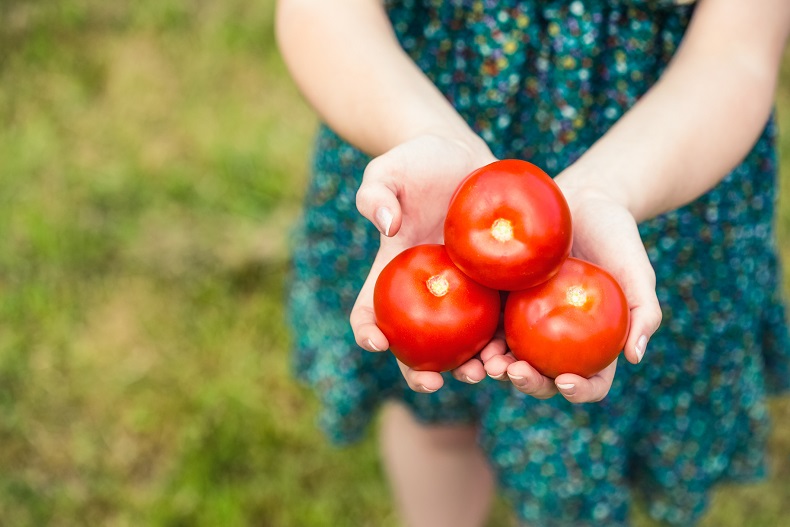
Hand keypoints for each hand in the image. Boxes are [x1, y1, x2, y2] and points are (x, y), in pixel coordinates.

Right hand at [350, 133, 497, 392]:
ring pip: (462, 344)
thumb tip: (387, 226)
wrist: (465, 156)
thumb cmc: (419, 161)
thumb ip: (376, 193)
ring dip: (469, 366)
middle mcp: (426, 293)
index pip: (369, 310)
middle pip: (415, 345)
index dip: (366, 331)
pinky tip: (520, 351)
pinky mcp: (497, 286)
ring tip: (484, 372)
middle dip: (420, 372)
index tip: (374, 341)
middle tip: (433, 382)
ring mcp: (463, 294)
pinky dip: (507, 341)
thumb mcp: (389, 169)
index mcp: (392, 273)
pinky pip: (501, 320)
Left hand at [483, 179, 661, 402]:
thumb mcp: (637, 269)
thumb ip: (645, 311)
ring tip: (487, 364)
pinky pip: (488, 325)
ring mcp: (528, 322)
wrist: (581, 199)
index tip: (565, 381)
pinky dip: (478, 339)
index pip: (591, 381)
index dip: (579, 391)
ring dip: (496, 369)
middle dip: (528, 384)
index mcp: (595, 343)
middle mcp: (559, 340)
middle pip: (544, 376)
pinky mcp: (502, 301)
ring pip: (510, 358)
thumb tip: (635, 356)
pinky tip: (470, 338)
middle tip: (514, 372)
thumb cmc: (616, 235)